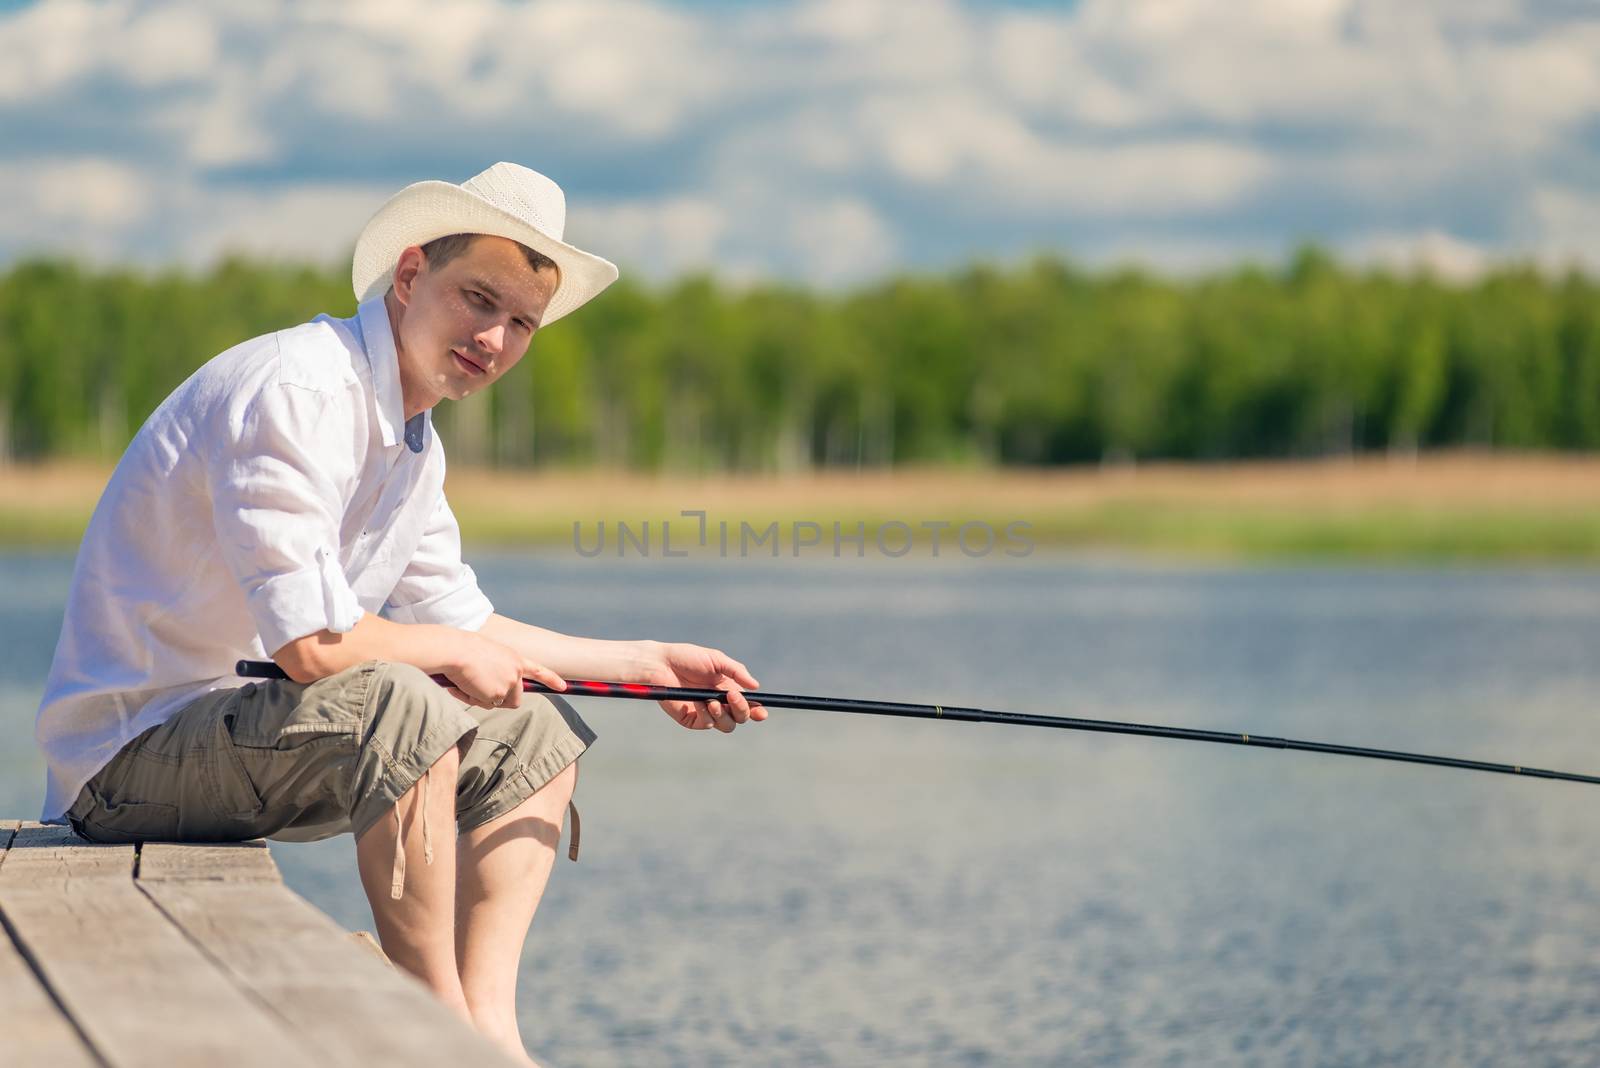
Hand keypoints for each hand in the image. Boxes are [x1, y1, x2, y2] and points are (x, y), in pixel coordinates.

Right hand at [441, 631, 565, 710]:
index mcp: (514, 658)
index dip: (551, 679)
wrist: (455, 650)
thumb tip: (490, 692)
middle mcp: (516, 671)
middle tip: (478, 690)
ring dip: (483, 699)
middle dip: (500, 699)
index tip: (563, 687)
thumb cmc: (462, 650)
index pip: (538, 670)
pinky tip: (463, 686)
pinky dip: (472, 699)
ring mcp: (509, 683)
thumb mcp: (487, 656)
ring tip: (467, 683)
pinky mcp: (498, 694)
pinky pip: (485, 705)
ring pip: (498, 703)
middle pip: (515, 698)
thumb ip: (496, 671)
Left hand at [640, 642, 764, 732]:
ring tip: (712, 701)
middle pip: (740, 718)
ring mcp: (706, 712)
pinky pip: (707, 725)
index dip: (756, 710)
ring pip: (727, 725)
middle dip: (742, 710)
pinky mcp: (691, 719)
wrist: (661, 664)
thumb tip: (755, 686)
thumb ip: (736, 671)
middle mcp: (719, 702)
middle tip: (732, 697)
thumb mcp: (716, 659)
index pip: (747, 704)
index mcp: (728, 688)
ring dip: (724, 715)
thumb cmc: (687, 658)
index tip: (761, 712)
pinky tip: (699, 704)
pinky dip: (707, 716)